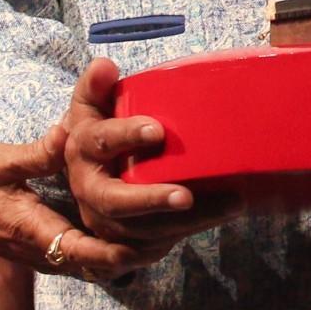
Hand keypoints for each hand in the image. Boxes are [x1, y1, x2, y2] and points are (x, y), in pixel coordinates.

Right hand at [0, 57, 212, 280]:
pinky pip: (124, 248)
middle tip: (214, 200)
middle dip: (174, 229)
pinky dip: (157, 234)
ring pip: (132, 255)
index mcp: (40, 236)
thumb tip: (68, 130)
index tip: (178, 205)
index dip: (139, 233)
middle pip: (128, 254)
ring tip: (219, 206)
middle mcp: (60, 254)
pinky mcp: (77, 247)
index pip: (95, 252)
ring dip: (174, 234)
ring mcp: (70, 254)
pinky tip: (188, 212)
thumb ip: (38, 153)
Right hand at [56, 55, 229, 268]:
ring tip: (230, 203)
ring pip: (142, 230)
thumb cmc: (101, 134)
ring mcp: (106, 220)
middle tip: (186, 196)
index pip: (99, 141)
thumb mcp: (91, 110)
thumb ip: (96, 88)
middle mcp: (89, 189)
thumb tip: (104, 65)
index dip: (125, 136)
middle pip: (114, 200)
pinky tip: (223, 214)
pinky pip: (157, 243)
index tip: (158, 131)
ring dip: (187, 221)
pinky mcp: (127, 241)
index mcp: (80, 149)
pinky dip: (191, 231)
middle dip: (150, 199)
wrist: (92, 177)